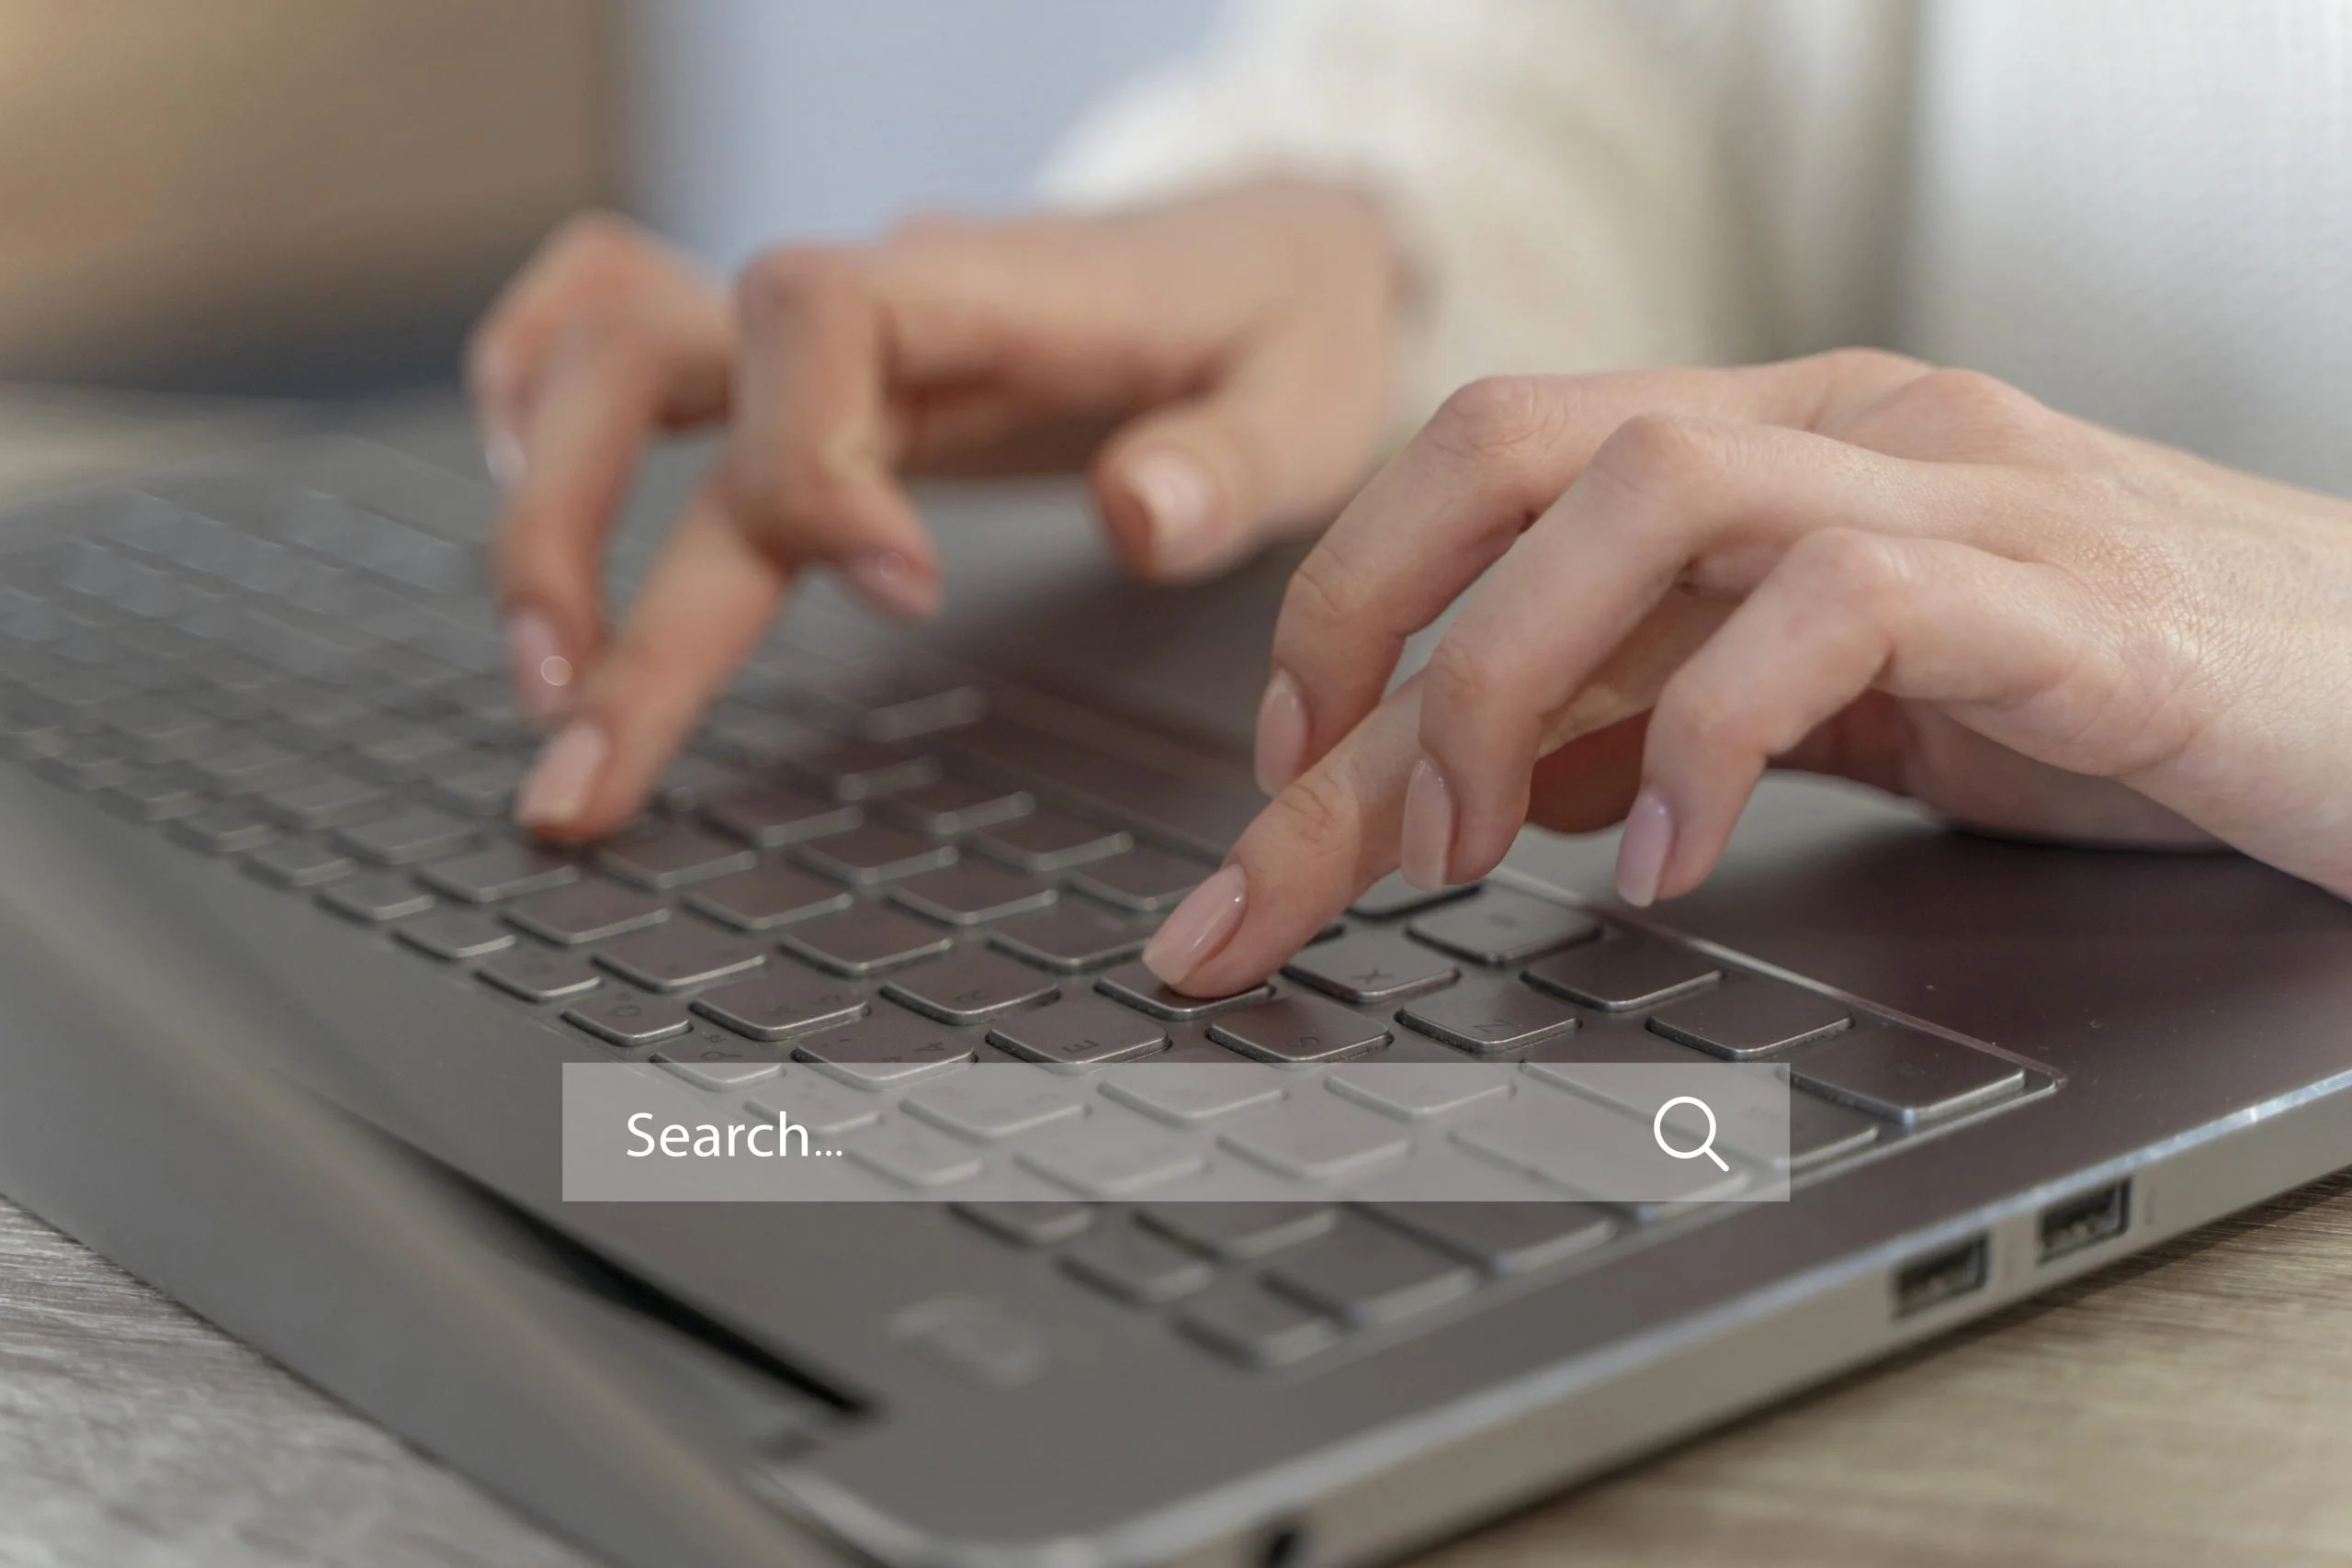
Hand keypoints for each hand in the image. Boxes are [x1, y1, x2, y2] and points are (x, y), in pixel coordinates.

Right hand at [465, 185, 1405, 837]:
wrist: (1273, 248)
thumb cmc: (1287, 327)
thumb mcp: (1314, 395)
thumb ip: (1232, 462)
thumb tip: (1136, 513)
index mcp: (992, 295)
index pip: (823, 323)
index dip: (819, 463)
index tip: (900, 593)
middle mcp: (877, 306)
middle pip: (651, 360)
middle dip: (588, 550)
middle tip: (580, 741)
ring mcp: (826, 338)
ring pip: (609, 364)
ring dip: (542, 516)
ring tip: (541, 687)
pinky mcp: (810, 378)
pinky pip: (627, 329)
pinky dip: (539, 391)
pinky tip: (518, 502)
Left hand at [1140, 350, 2351, 993]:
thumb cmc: (2112, 694)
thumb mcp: (1833, 707)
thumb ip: (1655, 710)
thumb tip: (1468, 775)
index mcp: (1768, 444)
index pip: (1488, 476)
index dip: (1339, 606)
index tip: (1269, 766)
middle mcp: (1839, 430)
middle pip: (1517, 438)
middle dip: (1360, 613)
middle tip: (1298, 794)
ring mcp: (1957, 491)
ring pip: (1648, 495)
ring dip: (1501, 677)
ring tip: (1457, 850)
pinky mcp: (2066, 595)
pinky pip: (1840, 609)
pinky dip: (1708, 739)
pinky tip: (1657, 864)